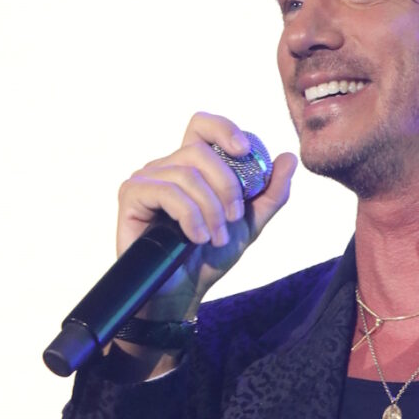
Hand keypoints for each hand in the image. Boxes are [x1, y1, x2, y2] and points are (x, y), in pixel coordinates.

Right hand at [115, 112, 296, 321]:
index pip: (203, 125)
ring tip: (216, 238)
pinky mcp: (131, 195)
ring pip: (186, 173)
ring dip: (210, 209)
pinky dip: (189, 215)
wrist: (183, 293)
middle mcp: (167, 166)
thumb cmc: (211, 257)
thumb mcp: (250, 223)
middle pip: (200, 151)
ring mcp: (146, 179)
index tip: (245, 151)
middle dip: (226, 186)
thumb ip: (270, 192)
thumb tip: (288, 157)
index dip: (224, 128)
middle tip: (234, 218)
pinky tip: (196, 237)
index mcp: (193, 165)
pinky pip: (166, 191)